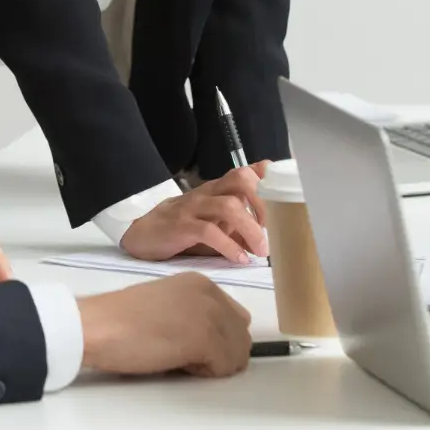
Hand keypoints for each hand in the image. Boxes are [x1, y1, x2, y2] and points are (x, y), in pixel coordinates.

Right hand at [78, 273, 252, 377]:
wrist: (97, 325)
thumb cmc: (120, 321)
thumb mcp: (166, 306)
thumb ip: (193, 314)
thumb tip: (213, 342)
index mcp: (200, 283)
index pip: (235, 318)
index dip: (217, 339)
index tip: (188, 344)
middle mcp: (211, 293)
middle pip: (241, 335)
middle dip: (221, 352)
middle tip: (185, 355)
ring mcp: (210, 313)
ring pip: (238, 352)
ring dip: (214, 364)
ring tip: (179, 358)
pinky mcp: (205, 337)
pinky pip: (225, 366)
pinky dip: (205, 373)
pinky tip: (177, 362)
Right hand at [120, 163, 271, 263]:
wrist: (144, 233)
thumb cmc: (185, 228)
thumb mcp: (215, 223)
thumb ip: (239, 228)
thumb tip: (265, 243)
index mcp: (219, 189)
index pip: (246, 171)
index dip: (268, 178)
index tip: (286, 197)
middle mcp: (209, 191)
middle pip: (240, 179)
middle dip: (263, 202)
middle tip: (275, 228)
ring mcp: (194, 206)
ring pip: (228, 205)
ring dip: (250, 228)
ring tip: (261, 250)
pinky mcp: (181, 225)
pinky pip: (208, 231)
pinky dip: (228, 245)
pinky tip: (238, 258)